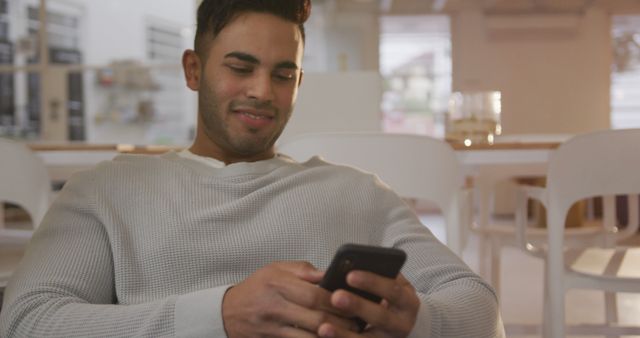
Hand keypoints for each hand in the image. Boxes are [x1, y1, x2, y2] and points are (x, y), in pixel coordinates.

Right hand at [222, 261, 358, 337]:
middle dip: (341, 321)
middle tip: (359, 322)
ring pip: (310, 337)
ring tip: (348, 334)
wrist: (227, 312)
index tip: (354, 302)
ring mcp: (272, 328)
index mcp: (278, 283)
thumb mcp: (275, 269)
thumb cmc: (257, 287)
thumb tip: (330, 272)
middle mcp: (275, 306)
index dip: (337, 301)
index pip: (315, 295)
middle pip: (316, 318)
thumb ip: (303, 270)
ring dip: (332, 336)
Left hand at [317, 272, 419, 337]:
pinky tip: (323, 336)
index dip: (372, 282)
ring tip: (324, 328)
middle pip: (380, 317)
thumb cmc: (386, 293)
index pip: (393, 290)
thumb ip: (373, 272)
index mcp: (407, 302)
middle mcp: (402, 324)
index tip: (350, 275)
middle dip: (358, 306)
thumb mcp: (388, 280)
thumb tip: (346, 266)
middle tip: (336, 297)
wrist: (397, 320)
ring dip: (344, 334)